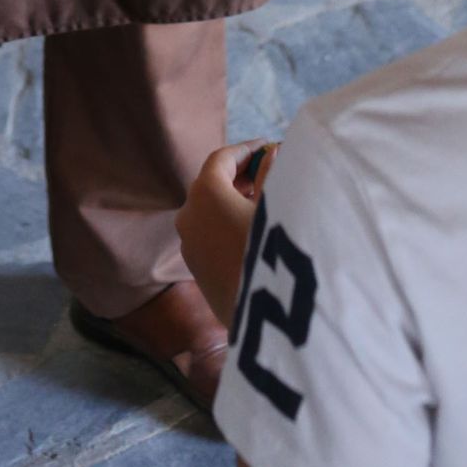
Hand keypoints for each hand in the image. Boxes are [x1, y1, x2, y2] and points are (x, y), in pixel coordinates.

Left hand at [177, 138, 279, 329]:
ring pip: (209, 210)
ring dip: (234, 200)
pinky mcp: (196, 270)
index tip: (268, 146)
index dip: (247, 149)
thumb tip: (272, 153)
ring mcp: (189, 244)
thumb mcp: (278, 204)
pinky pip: (209, 234)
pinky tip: (253, 229)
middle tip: (269, 169)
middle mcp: (188, 215)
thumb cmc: (276, 249)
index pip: (222, 159)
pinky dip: (227, 223)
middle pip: (212, 183)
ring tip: (264, 197)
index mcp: (204, 192)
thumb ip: (272, 172)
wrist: (267, 320)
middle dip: (241, 174)